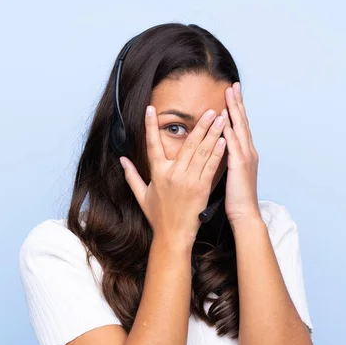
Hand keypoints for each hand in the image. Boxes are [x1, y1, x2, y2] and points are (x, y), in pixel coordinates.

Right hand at [119, 105, 226, 245]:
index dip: (150, 126)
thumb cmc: (158, 216)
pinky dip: (217, 152)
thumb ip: (131, 175)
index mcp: (157, 173)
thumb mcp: (141, 195)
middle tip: (209, 110)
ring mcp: (188, 180)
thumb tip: (121, 160)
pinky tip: (223, 139)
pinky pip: (210, 166)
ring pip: (202, 152)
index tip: (150, 109)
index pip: (152, 144)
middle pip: (187, 144)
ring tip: (220, 119)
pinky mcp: (201, 188)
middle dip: (199, 125)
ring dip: (212, 133)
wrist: (173, 235)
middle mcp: (173, 174)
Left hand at [221, 83, 260, 224]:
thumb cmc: (236, 198)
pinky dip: (230, 129)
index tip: (231, 95)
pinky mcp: (240, 165)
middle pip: (242, 122)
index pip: (240, 127)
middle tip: (233, 86)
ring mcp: (246, 157)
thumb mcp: (231, 174)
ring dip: (235, 110)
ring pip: (240, 128)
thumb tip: (219, 150)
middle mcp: (248, 152)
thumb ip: (227, 160)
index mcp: (245, 154)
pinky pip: (234, 143)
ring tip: (230, 94)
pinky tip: (224, 118)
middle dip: (237, 103)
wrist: (244, 214)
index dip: (236, 110)